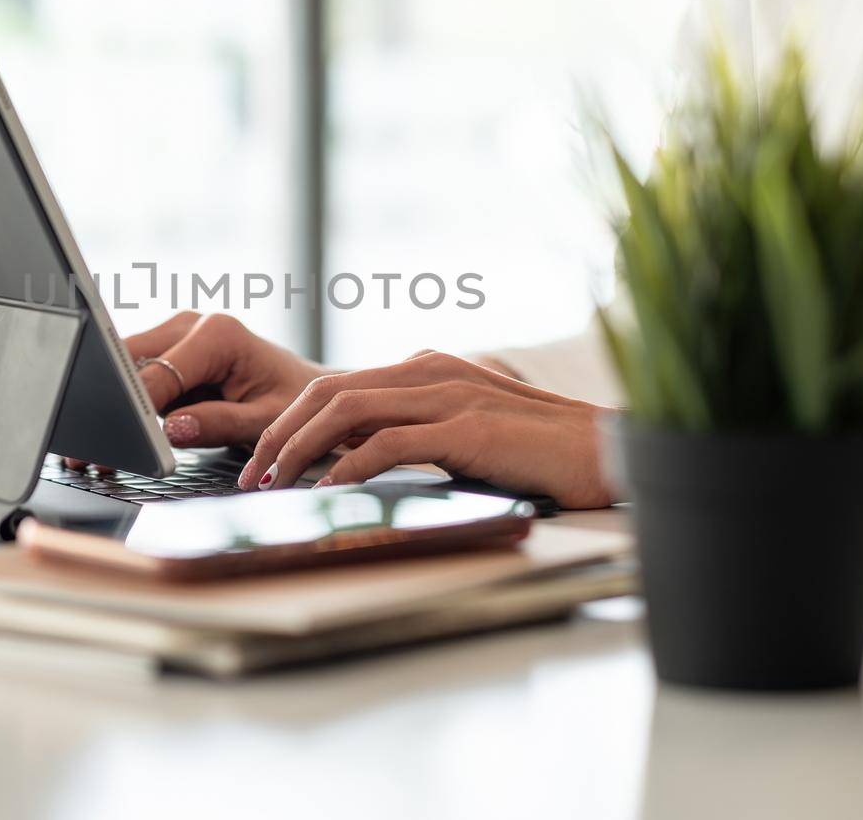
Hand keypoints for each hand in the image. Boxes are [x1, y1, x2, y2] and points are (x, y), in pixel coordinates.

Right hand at [61, 312, 328, 469]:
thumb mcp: (264, 422)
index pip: (158, 375)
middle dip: (110, 405)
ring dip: (113, 404)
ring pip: (124, 365)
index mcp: (218, 334)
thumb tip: (174, 430)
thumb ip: (220, 424)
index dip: (132, 411)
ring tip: (96, 448)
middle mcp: (191, 325)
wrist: (308, 391)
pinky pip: (136, 374)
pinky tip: (116, 433)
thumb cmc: (294, 402)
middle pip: (129, 361)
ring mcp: (176, 335)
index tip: (113, 443)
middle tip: (87, 450)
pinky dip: (124, 403)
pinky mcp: (168, 351)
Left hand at [237, 350, 614, 508]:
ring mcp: (449, 394)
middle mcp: (431, 371)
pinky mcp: (467, 427)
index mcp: (427, 368)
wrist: (610, 452)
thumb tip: (356, 462)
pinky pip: (388, 444)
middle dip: (281, 434)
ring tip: (274, 486)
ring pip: (347, 410)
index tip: (265, 460)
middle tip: (252, 475)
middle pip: (329, 392)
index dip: (292, 421)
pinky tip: (326, 494)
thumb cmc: (539, 453)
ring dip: (300, 450)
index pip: (338, 386)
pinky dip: (347, 469)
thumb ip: (417, 434)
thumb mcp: (465, 435)